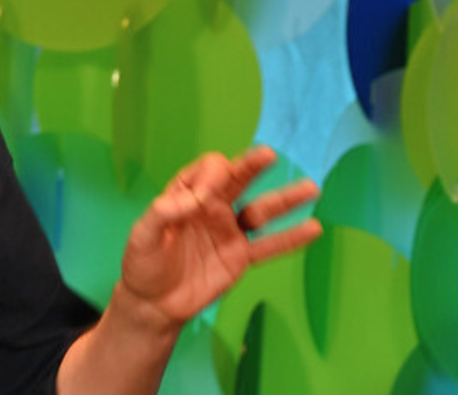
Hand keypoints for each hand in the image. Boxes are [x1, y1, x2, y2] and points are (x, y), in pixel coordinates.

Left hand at [115, 146, 321, 329]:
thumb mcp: (142, 237)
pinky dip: (291, 238)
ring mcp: (229, 231)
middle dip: (251, 166)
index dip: (210, 178)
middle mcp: (212, 208)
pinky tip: (314, 228)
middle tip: (267, 155)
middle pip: (237, 180)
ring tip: (311, 187)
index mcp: (186, 195)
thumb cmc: (143, 264)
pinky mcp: (240, 257)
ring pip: (261, 210)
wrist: (154, 303)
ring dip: (285, 200)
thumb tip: (192, 201)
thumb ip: (162, 215)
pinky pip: (269, 246)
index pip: (207, 172)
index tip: (204, 198)